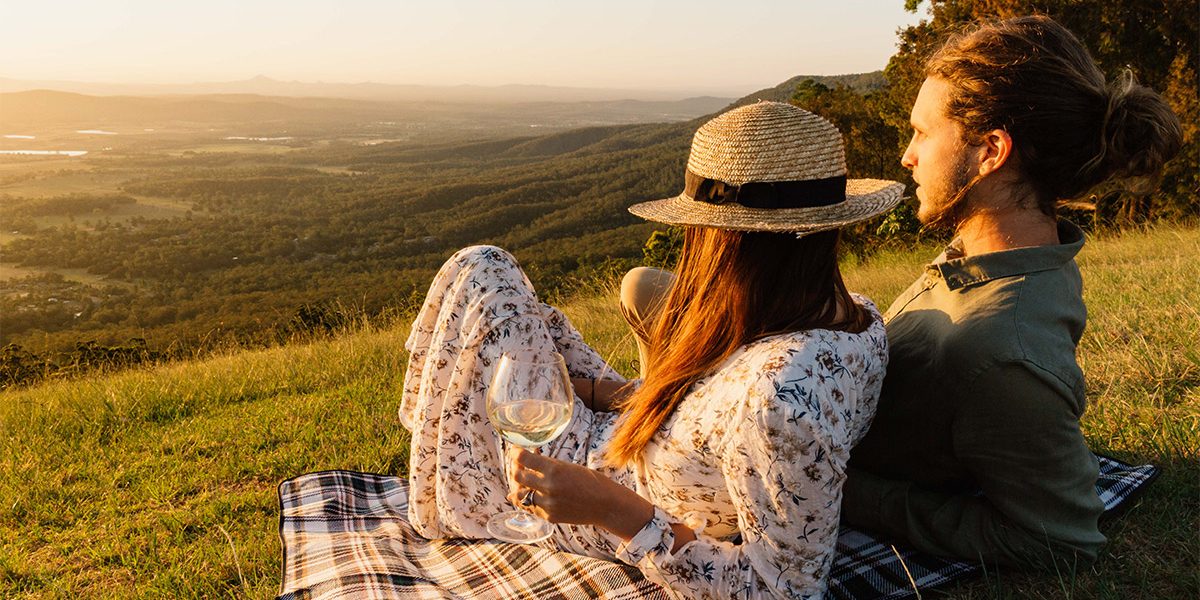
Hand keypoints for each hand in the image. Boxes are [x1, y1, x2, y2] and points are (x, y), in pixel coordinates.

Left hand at [506, 447, 653, 541]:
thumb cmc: (591, 482)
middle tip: (518, 466)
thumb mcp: (569, 467)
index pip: (523, 459)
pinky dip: (526, 500)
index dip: (516, 453)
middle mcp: (548, 487)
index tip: (515, 451)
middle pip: (518, 476)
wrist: (606, 505)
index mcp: (554, 469)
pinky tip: (525, 496)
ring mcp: (548, 504)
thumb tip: (529, 459)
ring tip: (522, 482)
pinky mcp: (549, 517)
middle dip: (516, 469)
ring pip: (520, 494)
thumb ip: (548, 465)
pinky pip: (530, 507)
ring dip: (518, 487)